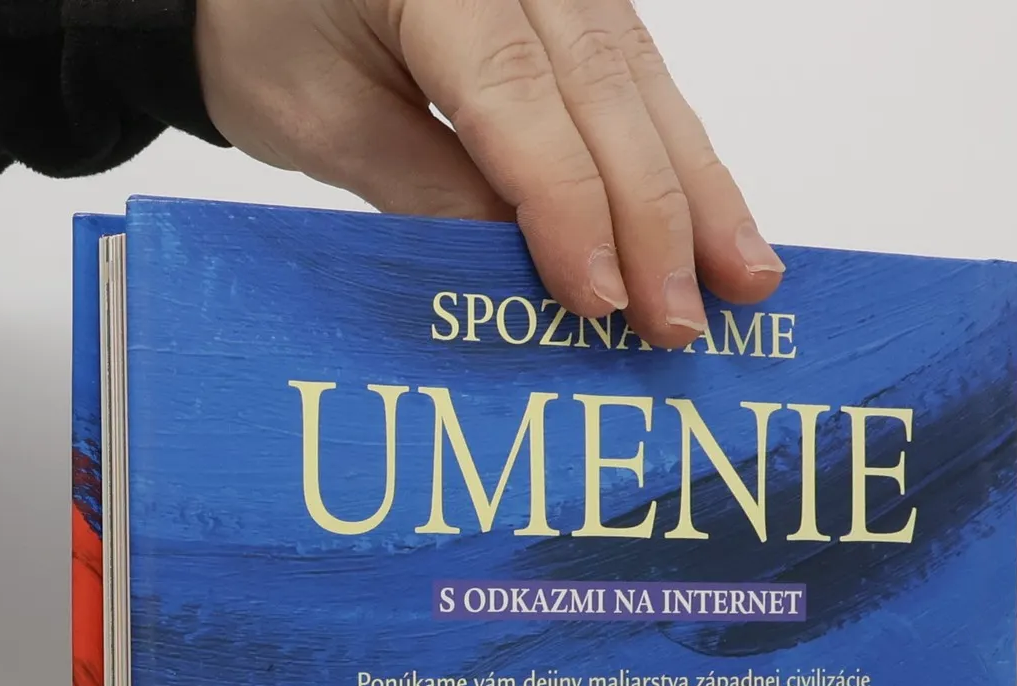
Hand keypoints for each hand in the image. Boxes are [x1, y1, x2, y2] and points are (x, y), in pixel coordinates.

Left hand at [193, 0, 784, 347]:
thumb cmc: (270, 35)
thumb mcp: (322, 124)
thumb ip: (429, 194)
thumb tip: (536, 280)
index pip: (520, 99)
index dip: (570, 207)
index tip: (603, 302)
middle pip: (605, 89)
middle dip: (656, 217)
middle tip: (685, 322)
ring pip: (643, 83)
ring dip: (699, 191)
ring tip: (745, 279)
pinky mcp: (583, 0)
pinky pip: (642, 78)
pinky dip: (683, 158)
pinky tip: (718, 225)